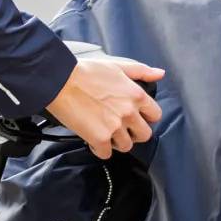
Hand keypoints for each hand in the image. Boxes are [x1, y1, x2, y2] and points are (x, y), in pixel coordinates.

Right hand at [46, 57, 164, 159]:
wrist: (61, 81)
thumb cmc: (86, 72)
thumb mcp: (118, 66)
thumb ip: (141, 71)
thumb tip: (159, 74)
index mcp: (136, 95)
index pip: (155, 115)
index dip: (146, 118)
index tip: (136, 118)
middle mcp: (129, 113)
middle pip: (144, 135)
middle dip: (134, 133)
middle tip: (121, 129)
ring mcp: (115, 127)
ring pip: (126, 146)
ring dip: (116, 142)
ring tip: (105, 133)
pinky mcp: (100, 139)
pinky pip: (106, 154)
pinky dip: (99, 149)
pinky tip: (93, 140)